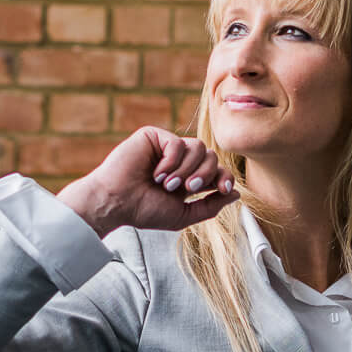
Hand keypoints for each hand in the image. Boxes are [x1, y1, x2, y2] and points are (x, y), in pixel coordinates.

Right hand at [58, 127, 238, 236]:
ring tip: (167, 184)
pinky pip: (177, 142)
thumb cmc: (143, 210)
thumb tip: (236, 194)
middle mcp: (179, 161)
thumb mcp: (183, 215)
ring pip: (198, 147)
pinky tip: (156, 173)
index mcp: (187, 178)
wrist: (115, 202)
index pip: (216, 170)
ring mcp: (167, 148)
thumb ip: (210, 206)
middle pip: (211, 157)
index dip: (225, 177)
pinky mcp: (154, 136)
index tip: (224, 189)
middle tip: (186, 188)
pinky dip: (171, 161)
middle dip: (204, 174)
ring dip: (187, 169)